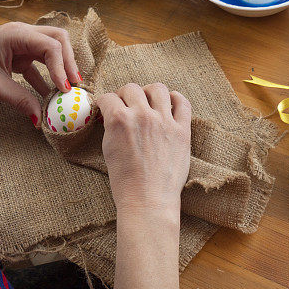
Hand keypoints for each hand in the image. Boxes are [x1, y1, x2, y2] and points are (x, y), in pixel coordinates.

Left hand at [0, 22, 79, 124]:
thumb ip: (20, 100)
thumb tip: (40, 119)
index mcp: (16, 34)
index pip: (51, 46)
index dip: (61, 68)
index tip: (65, 89)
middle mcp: (22, 33)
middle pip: (58, 39)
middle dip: (69, 61)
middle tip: (74, 84)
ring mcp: (21, 42)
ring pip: (52, 49)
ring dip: (60, 67)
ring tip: (67, 89)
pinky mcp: (18, 53)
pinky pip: (39, 62)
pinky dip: (47, 76)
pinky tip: (50, 94)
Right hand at [97, 83, 191, 219]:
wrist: (148, 200)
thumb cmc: (125, 180)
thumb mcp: (108, 150)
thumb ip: (111, 127)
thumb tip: (113, 115)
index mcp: (119, 120)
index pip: (108, 98)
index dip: (104, 102)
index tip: (106, 107)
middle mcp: (142, 115)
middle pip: (131, 88)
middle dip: (124, 95)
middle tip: (125, 105)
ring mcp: (164, 121)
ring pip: (157, 89)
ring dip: (149, 92)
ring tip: (147, 101)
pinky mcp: (182, 130)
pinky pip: (183, 103)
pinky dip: (176, 98)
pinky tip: (170, 103)